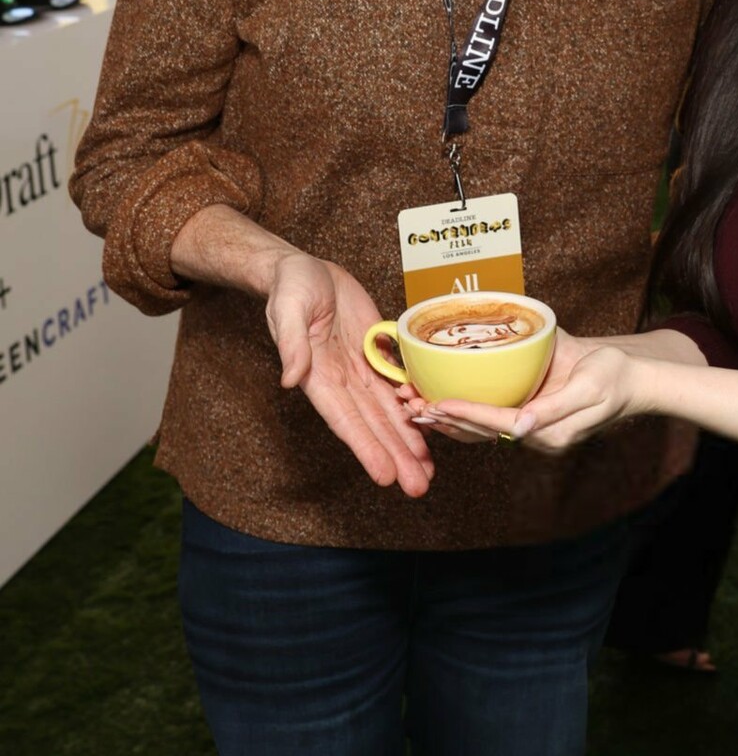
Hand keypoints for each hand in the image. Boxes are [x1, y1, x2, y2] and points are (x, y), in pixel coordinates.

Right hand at [266, 252, 433, 495]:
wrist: (305, 268)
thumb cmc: (290, 287)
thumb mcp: (287, 309)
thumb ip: (292, 345)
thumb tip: (290, 380)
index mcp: (319, 377)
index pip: (345, 420)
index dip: (366, 448)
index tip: (384, 476)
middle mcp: (343, 382)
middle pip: (374, 426)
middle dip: (396, 456)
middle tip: (418, 487)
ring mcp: (362, 371)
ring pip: (390, 413)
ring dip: (409, 442)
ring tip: (427, 471)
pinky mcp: (377, 355)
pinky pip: (398, 387)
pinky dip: (414, 410)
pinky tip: (431, 431)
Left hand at [422, 332, 642, 452]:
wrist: (630, 374)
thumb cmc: (613, 378)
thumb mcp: (588, 390)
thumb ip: (554, 409)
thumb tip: (521, 427)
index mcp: (547, 430)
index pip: (497, 422)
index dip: (465, 412)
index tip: (436, 403)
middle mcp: (532, 429)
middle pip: (479, 429)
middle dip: (444, 419)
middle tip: (409, 407)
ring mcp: (529, 420)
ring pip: (479, 425)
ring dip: (446, 417)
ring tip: (414, 406)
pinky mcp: (527, 407)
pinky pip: (489, 412)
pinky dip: (463, 408)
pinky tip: (440, 399)